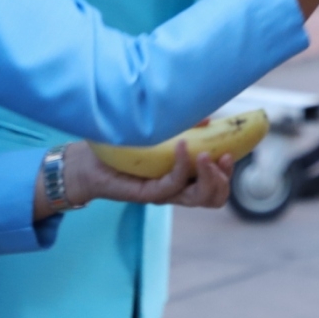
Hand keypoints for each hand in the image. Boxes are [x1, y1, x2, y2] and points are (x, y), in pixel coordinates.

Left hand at [60, 140, 233, 211]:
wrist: (88, 161)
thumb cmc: (122, 146)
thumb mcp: (161, 131)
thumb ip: (185, 126)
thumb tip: (208, 118)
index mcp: (183, 177)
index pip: (215, 186)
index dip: (227, 173)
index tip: (230, 152)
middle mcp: (175, 189)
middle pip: (213, 198)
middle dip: (224, 179)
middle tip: (223, 157)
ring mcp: (162, 193)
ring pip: (199, 198)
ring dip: (210, 177)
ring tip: (207, 155)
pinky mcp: (147, 194)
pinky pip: (173, 184)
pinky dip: (183, 164)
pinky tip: (183, 144)